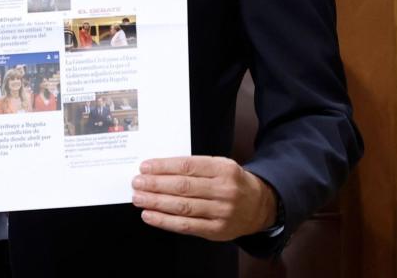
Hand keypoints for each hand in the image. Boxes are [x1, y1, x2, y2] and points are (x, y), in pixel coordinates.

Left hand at [131, 156, 277, 240]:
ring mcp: (222, 212)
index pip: (188, 166)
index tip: (145, 167)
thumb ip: (194, 166)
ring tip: (139, 198)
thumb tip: (158, 169)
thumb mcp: (219, 166)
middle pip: (183, 187)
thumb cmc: (231, 182)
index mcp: (223, 169)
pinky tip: (150, 215)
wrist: (259, 205)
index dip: (163, 167)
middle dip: (156, 185)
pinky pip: (187, 226)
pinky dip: (164, 221)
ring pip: (183, 207)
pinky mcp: (218, 230)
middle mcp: (224, 190)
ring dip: (156, 202)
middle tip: (137, 183)